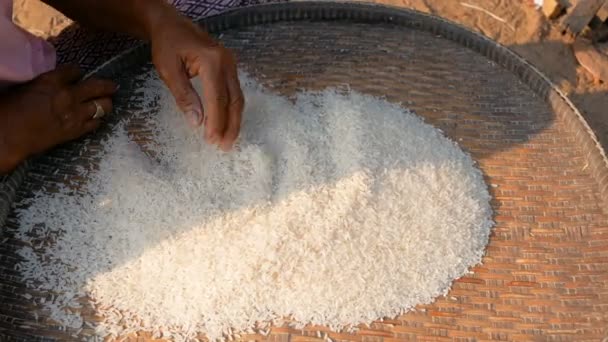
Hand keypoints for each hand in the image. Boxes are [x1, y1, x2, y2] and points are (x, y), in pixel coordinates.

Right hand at [0, 65, 115, 172]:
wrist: (9, 136)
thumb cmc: (9, 109)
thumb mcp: (26, 87)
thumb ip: (44, 84)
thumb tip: (52, 85)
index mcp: (52, 81)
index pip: (75, 70)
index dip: (78, 73)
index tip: (79, 74)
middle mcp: (69, 95)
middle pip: (97, 86)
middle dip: (107, 86)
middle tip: (113, 86)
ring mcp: (76, 114)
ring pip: (103, 105)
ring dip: (106, 103)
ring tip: (108, 103)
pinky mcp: (76, 131)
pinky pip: (96, 124)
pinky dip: (98, 120)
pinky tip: (97, 119)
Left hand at [149, 14, 243, 150]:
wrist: (171, 23)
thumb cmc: (167, 44)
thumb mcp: (169, 70)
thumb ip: (184, 95)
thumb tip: (196, 122)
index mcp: (212, 61)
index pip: (217, 98)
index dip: (216, 121)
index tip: (212, 140)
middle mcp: (227, 62)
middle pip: (234, 100)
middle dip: (230, 125)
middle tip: (224, 146)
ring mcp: (231, 64)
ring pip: (238, 98)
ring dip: (233, 121)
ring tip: (227, 140)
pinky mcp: (230, 68)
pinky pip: (234, 92)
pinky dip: (231, 110)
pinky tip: (226, 123)